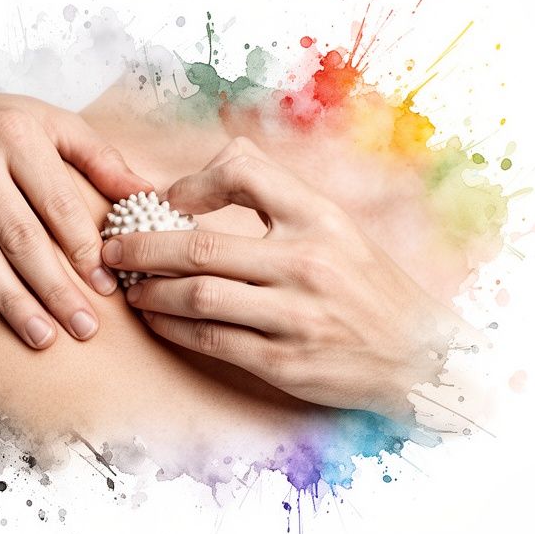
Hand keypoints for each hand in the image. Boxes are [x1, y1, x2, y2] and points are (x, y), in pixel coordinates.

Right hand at [0, 89, 152, 348]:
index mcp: (16, 135)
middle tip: (83, 329)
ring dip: (10, 301)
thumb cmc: (1, 125)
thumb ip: (98, 157)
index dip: (83, 249)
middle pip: (19, 236)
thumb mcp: (52, 124)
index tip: (106, 288)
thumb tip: (144, 191)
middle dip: (53, 289)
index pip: (56, 203)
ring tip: (41, 337)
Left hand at [101, 138, 466, 421]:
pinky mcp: (285, 362)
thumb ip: (280, 200)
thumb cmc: (370, 287)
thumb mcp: (340, 228)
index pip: (244, 171)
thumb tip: (202, 183)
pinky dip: (174, 329)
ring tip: (131, 287)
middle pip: (198, 246)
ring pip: (196, 296)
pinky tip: (159, 322)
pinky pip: (212, 341)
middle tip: (112, 247)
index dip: (192, 182)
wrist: (422, 356)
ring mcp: (296, 315)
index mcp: (321, 218)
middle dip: (141, 246)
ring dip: (150, 291)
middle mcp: (308, 262)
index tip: (167, 199)